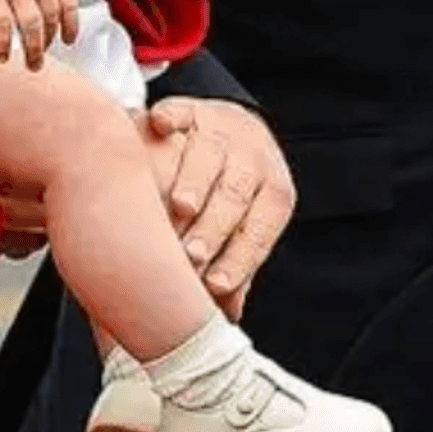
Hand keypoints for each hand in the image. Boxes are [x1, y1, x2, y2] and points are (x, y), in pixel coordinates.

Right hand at [0, 0, 79, 67]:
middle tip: (41, 58)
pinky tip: (1, 55)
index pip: (69, 3)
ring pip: (31, 27)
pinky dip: (3, 44)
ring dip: (33, 50)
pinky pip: (2, 26)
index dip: (72, 25)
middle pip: (51, 19)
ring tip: (31, 64)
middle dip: (48, 43)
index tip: (69, 40)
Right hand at [146, 97, 294, 317]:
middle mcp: (253, 160)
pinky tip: (158, 128)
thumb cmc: (236, 195)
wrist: (237, 128)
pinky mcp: (192, 109)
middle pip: (238, 192)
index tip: (217, 285)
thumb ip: (235, 266)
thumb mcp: (245, 227)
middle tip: (194, 254)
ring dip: (197, 179)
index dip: (241, 257)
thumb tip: (226, 321)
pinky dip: (171, 118)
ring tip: (180, 206)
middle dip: (216, 224)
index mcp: (274, 194)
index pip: (260, 229)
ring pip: (211, 153)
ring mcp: (222, 131)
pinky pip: (182, 111)